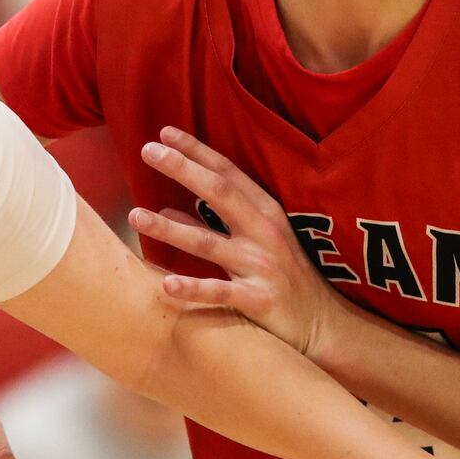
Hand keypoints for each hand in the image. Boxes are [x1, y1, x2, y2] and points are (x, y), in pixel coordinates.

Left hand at [128, 127, 339, 357]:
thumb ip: (212, 224)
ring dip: (170, 229)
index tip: (165, 133)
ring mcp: (262, 266)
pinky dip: (194, 288)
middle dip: (183, 169)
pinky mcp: (259, 300)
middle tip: (149, 151)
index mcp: (265, 213)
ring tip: (135, 216)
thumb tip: (166, 209)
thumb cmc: (285, 278)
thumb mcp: (255, 242)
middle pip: (219, 193)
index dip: (196, 151)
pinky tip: (167, 285)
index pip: (227, 173)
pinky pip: (221, 293)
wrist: (324, 325)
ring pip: (209, 243)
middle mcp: (263, 233)